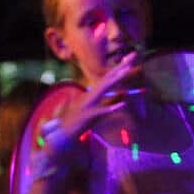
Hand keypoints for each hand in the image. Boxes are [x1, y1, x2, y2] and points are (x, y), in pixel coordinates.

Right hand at [39, 52, 140, 169]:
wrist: (62, 137)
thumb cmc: (76, 125)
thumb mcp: (92, 114)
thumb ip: (103, 108)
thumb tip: (114, 103)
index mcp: (91, 96)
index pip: (106, 80)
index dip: (117, 70)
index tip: (129, 60)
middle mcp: (89, 97)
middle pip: (107, 80)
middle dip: (119, 68)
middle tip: (132, 57)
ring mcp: (87, 105)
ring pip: (103, 90)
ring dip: (114, 81)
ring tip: (125, 72)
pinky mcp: (87, 117)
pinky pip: (100, 112)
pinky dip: (110, 108)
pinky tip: (122, 105)